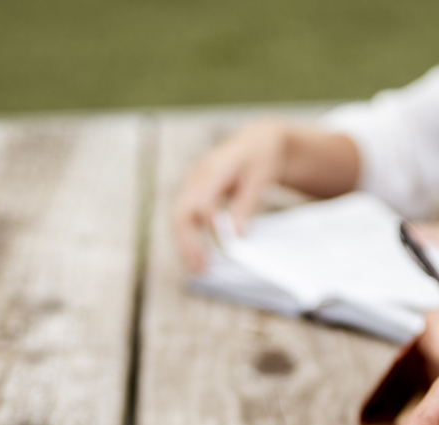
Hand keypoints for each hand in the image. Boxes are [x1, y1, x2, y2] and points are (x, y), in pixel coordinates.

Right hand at [173, 119, 289, 272]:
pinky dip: (188, 237)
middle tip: (200, 269)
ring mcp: (191, 183)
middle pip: (181, 212)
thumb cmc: (260, 157)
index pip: (202, 201)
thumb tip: (236, 235)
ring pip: (178, 217)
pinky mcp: (192, 192)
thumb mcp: (260, 178)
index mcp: (214, 168)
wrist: (255, 140)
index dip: (209, 227)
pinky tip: (197, 256)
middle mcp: (196, 176)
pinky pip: (183, 217)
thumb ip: (246, 205)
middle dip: (188, 242)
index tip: (223, 248)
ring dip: (185, 244)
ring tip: (197, 270)